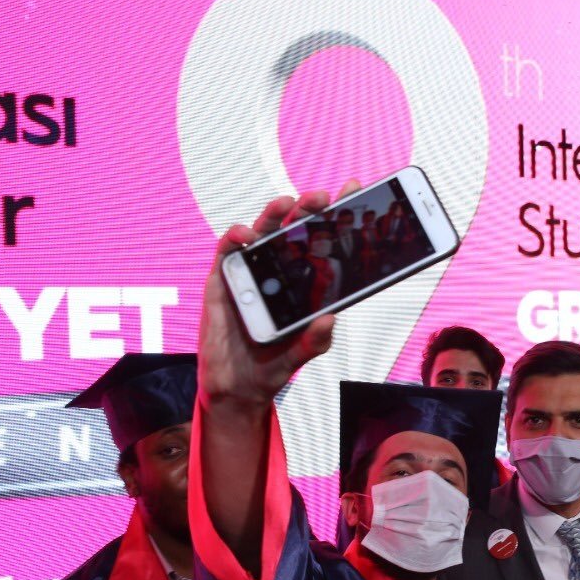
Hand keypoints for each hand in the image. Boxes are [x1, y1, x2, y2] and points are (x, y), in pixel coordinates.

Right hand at [198, 180, 360, 408]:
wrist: (238, 386)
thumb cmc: (272, 365)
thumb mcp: (301, 354)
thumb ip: (315, 340)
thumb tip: (330, 320)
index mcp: (304, 283)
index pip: (323, 243)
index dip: (336, 218)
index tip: (355, 193)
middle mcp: (279, 271)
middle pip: (296, 231)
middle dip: (310, 210)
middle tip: (323, 198)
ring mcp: (251, 272)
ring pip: (264, 232)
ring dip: (275, 214)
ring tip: (289, 203)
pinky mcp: (224, 280)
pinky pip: (229, 251)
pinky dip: (236, 238)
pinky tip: (248, 235)